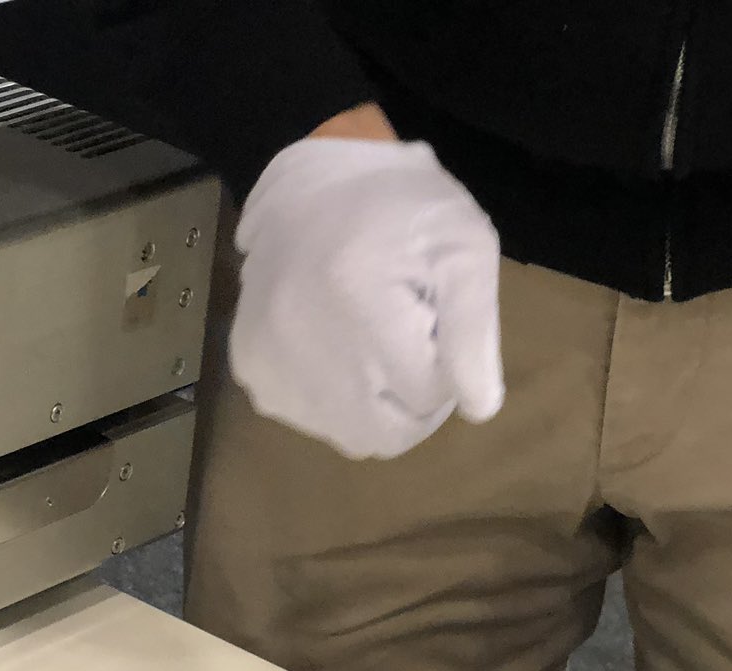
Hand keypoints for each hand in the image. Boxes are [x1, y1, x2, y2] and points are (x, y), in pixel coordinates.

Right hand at [230, 120, 504, 459]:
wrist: (311, 175)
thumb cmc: (399, 205)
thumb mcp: (463, 247)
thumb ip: (476, 333)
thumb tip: (480, 410)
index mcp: (365, 316)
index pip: (430, 396)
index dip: (444, 364)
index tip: (434, 319)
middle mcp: (309, 354)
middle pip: (389, 434)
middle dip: (410, 396)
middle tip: (407, 340)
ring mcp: (273, 368)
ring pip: (349, 434)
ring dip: (371, 402)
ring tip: (367, 335)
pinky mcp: (252, 368)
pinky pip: (309, 417)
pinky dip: (330, 395)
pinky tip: (333, 341)